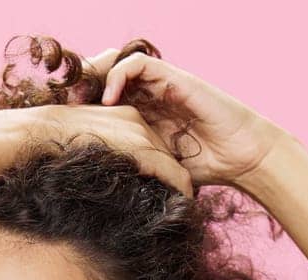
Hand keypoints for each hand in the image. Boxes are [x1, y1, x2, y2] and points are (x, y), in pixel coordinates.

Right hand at [29, 100, 196, 198]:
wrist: (46, 132)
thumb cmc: (57, 140)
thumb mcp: (88, 140)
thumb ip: (107, 149)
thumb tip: (111, 170)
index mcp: (127, 116)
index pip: (153, 141)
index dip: (162, 164)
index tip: (166, 183)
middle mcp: (139, 121)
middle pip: (167, 151)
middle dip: (175, 174)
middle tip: (181, 198)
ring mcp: (141, 135)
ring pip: (174, 163)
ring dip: (181, 184)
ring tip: (184, 204)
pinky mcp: (142, 151)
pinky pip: (173, 173)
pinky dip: (183, 188)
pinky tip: (186, 202)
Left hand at [84, 48, 286, 189]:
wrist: (241, 156)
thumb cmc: (207, 167)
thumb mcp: (159, 169)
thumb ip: (135, 167)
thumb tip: (101, 188)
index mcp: (144, 114)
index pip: (105, 97)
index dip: (84, 105)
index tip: (66, 122)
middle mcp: (150, 95)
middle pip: (105, 75)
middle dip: (83, 86)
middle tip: (67, 106)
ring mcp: (161, 84)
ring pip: (117, 62)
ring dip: (96, 76)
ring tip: (83, 99)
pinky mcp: (173, 78)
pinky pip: (139, 63)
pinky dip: (119, 76)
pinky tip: (110, 100)